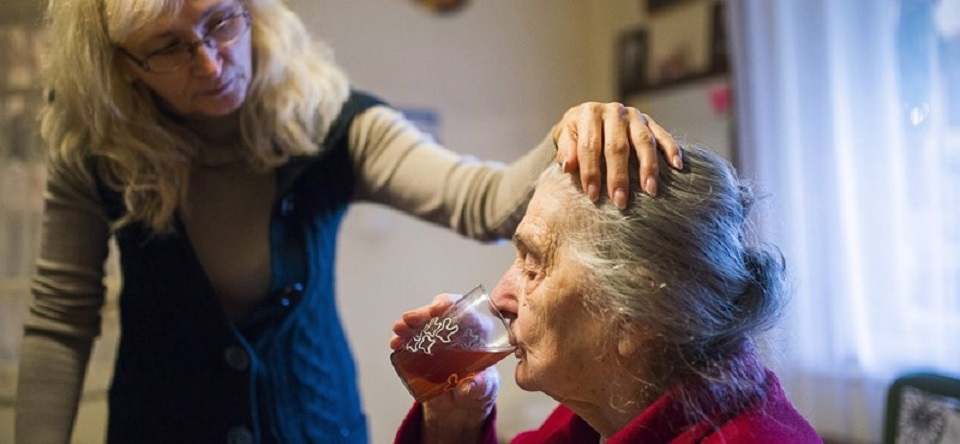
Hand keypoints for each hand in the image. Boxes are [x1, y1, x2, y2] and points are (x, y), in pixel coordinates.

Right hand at [391, 293, 499, 442]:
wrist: (463, 402)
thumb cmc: (481, 387)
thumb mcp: (485, 386)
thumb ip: (480, 385)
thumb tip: (467, 387)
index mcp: (478, 332)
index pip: (466, 311)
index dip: (451, 306)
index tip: (437, 310)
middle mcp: (457, 331)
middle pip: (440, 314)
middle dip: (423, 313)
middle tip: (409, 319)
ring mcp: (438, 339)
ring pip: (423, 324)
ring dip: (409, 325)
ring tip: (398, 329)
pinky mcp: (423, 350)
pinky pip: (412, 341)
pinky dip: (402, 340)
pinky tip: (396, 344)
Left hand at [552, 102, 682, 207]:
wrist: (588, 117)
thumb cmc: (576, 134)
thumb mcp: (565, 138)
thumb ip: (566, 151)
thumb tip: (569, 166)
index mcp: (589, 113)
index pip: (590, 146)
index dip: (591, 171)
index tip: (592, 195)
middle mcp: (614, 111)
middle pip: (618, 146)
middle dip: (618, 176)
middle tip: (620, 201)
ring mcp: (634, 115)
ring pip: (643, 141)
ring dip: (648, 167)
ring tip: (650, 191)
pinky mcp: (650, 121)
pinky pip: (663, 134)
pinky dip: (671, 149)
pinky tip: (677, 166)